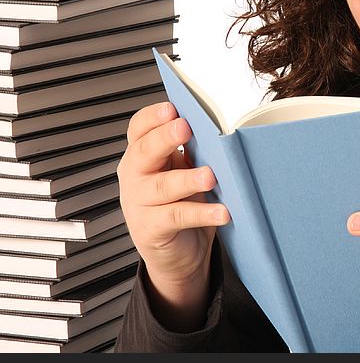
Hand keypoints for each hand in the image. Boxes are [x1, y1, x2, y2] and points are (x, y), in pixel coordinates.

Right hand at [116, 102, 228, 330]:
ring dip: (187, 179)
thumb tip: (218, 130)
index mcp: (143, 156)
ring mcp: (138, 204)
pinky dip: (201, 214)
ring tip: (210, 176)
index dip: (153, 118)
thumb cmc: (185, 204)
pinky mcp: (149, 230)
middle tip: (185, 128)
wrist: (179, 254)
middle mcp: (135, 177)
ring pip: (162, 186)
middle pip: (145, 152)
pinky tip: (222, 212)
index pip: (139, 129)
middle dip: (165, 137)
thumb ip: (192, 152)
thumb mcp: (185, 172)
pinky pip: (176, 218)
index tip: (172, 108)